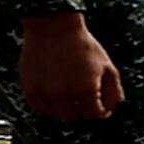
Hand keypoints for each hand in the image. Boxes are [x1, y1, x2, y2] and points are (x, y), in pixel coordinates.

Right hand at [18, 7, 122, 125]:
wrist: (53, 27)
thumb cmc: (82, 45)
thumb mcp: (107, 67)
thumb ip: (114, 91)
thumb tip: (110, 109)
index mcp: (86, 90)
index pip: (96, 114)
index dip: (102, 110)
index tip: (101, 104)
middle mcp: (64, 95)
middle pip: (77, 116)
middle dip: (85, 110)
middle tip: (86, 98)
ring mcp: (45, 93)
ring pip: (58, 114)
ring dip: (66, 109)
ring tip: (71, 94)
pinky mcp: (30, 88)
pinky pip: (40, 107)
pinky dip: (49, 105)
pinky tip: (55, 93)